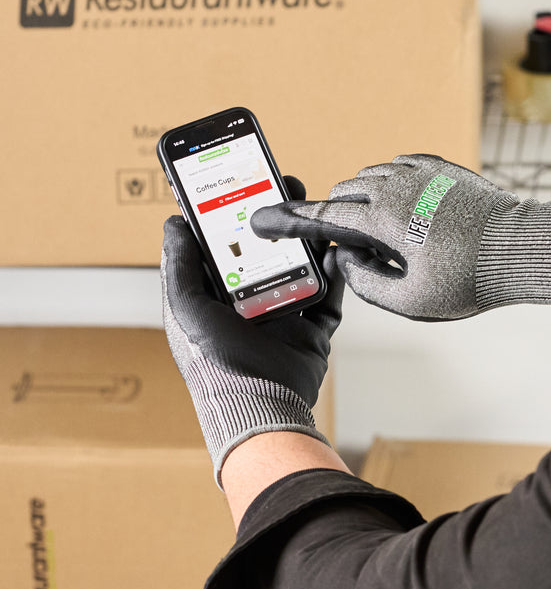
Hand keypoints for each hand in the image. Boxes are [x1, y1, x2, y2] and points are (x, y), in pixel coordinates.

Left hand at [160, 188, 343, 486]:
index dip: (236, 213)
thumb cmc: (215, 362)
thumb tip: (174, 224)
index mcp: (219, 296)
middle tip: (288, 186)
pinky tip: (339, 250)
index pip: (228, 244)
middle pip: (268, 249)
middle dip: (279, 218)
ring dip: (309, 238)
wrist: (260, 406)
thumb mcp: (186, 310)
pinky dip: (337, 274)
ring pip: (302, 267)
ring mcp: (285, 316)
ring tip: (317, 209)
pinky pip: (330, 296)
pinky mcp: (313, 331)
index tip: (246, 182)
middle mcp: (251, 303)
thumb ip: (179, 267)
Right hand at [251, 154, 550, 320]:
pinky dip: (390, 181)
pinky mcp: (442, 167)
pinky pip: (400, 164)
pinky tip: (405, 202)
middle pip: (345, 191)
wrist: (519, 249)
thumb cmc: (468, 280)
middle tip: (356, 244)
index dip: (292, 221)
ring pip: (371, 175)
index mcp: (382, 218)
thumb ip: (367, 283)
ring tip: (385, 229)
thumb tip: (348, 261)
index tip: (266, 219)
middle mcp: (395, 186)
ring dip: (364, 197)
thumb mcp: (410, 300)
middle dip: (338, 214)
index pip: (325, 217)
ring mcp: (420, 172)